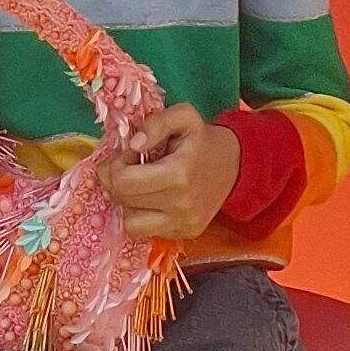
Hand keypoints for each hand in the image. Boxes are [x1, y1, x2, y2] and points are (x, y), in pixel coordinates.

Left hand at [99, 102, 241, 242]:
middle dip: (117, 181)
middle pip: (122, 200)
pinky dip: (141, 216)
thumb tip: (134, 145)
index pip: (122, 180)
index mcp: (178, 174)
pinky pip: (145, 232)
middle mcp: (181, 204)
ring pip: (130, 222)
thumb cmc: (200, 140)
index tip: (129, 154)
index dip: (116, 165)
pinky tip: (152, 199)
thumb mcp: (183, 117)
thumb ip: (156, 123)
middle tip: (130, 167)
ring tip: (141, 186)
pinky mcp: (185, 233)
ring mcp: (184, 223)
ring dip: (127, 202)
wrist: (233, 165)